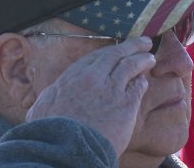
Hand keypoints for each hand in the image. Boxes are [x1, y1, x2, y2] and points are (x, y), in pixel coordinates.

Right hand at [26, 37, 155, 155]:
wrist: (66, 150)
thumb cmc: (51, 133)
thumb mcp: (43, 107)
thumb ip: (53, 94)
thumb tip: (54, 92)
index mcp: (73, 77)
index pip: (97, 57)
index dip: (111, 51)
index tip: (119, 49)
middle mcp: (93, 77)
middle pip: (117, 55)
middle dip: (132, 46)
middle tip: (145, 42)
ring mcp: (111, 89)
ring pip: (131, 66)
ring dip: (142, 60)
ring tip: (150, 58)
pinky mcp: (126, 104)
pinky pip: (138, 87)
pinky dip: (141, 82)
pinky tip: (144, 81)